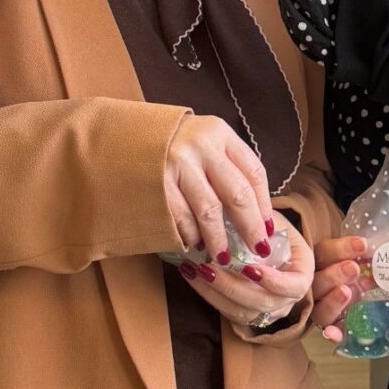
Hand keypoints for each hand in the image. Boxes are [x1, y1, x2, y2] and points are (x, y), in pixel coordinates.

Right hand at [162, 114, 272, 260]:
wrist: (120, 136)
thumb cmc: (170, 144)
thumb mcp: (202, 141)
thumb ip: (226, 166)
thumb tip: (254, 213)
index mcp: (219, 133)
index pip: (254, 172)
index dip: (264, 205)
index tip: (268, 230)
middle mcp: (202, 145)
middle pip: (237, 194)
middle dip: (250, 228)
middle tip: (256, 250)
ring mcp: (177, 163)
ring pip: (210, 211)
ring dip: (219, 239)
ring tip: (222, 256)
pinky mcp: (157, 182)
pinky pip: (182, 217)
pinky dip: (191, 235)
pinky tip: (194, 244)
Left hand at [177, 229, 313, 336]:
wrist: (261, 238)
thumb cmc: (268, 227)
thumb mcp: (271, 220)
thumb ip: (263, 225)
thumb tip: (243, 221)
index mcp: (301, 274)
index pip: (294, 287)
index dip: (274, 282)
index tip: (249, 268)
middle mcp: (287, 298)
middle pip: (263, 303)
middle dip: (232, 287)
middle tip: (207, 267)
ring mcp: (266, 309)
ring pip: (242, 312)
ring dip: (215, 292)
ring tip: (194, 270)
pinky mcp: (245, 312)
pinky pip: (227, 312)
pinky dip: (207, 294)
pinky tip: (192, 275)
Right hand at [310, 235, 369, 337]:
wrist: (374, 295)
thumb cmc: (370, 268)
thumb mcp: (370, 257)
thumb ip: (373, 252)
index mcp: (323, 262)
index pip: (324, 253)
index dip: (341, 249)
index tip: (362, 245)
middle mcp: (318, 285)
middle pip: (317, 281)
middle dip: (334, 274)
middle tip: (354, 269)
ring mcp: (323, 307)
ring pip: (319, 307)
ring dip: (332, 301)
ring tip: (346, 293)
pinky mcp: (333, 326)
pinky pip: (329, 331)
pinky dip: (332, 333)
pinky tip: (334, 333)